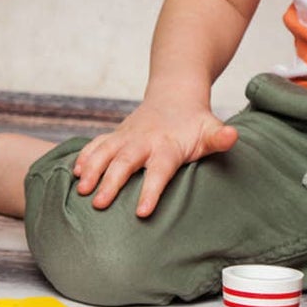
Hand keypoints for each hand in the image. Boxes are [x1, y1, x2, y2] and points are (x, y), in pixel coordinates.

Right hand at [71, 98, 237, 218]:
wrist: (175, 94)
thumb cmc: (195, 122)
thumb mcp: (210, 129)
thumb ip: (219, 137)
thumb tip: (232, 136)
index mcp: (167, 146)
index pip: (159, 170)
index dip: (151, 190)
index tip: (141, 212)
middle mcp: (143, 141)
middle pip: (125, 162)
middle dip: (111, 182)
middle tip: (99, 204)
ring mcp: (127, 137)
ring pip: (105, 152)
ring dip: (92, 169)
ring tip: (81, 190)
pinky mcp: (116, 136)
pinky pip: (97, 144)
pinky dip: (85, 156)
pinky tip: (74, 173)